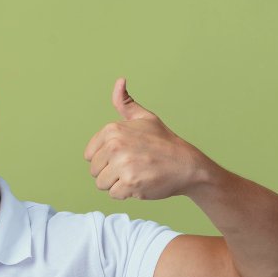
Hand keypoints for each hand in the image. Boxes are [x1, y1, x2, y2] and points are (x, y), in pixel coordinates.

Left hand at [84, 78, 209, 200]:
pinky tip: (141, 183)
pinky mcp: (130, 183)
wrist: (187, 165)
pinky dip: (126, 193)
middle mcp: (115, 145)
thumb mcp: (145, 118)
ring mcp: (123, 165)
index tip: (124, 156)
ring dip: (117, 184)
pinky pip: (114, 195)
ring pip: (101, 184)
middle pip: (94, 171)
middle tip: (132, 166)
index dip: (105, 159)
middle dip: (110, 173)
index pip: (90, 155)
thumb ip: (125, 103)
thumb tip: (119, 81)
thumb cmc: (164, 142)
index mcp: (112, 130)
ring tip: (135, 174)